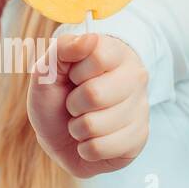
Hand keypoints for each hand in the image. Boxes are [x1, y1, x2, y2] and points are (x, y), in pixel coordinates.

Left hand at [27, 32, 149, 178]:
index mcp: (115, 53)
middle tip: (75, 105)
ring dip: (78, 129)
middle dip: (73, 104)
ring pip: (96, 125)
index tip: (73, 78)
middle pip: (96, 94)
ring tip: (82, 123)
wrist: (60, 137)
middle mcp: (135, 77)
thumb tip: (88, 38)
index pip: (98, 57)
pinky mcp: (139, 138)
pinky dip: (87, 149)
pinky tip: (92, 139)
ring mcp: (141, 109)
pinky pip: (103, 148)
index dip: (76, 73)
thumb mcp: (47, 72)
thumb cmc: (55, 99)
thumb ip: (61, 50)